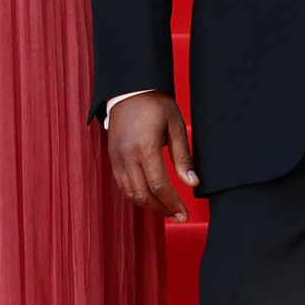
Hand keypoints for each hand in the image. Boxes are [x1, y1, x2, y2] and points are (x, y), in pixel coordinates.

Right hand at [106, 92, 197, 221]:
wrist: (130, 88)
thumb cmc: (155, 104)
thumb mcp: (175, 126)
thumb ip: (183, 157)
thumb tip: (192, 182)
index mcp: (145, 148)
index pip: (159, 186)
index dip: (172, 203)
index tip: (183, 213)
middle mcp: (127, 155)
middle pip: (142, 194)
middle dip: (161, 209)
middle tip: (177, 216)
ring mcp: (117, 157)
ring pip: (130, 192)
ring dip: (147, 204)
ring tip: (165, 209)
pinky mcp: (112, 156)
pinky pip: (122, 183)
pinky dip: (135, 194)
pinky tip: (148, 195)